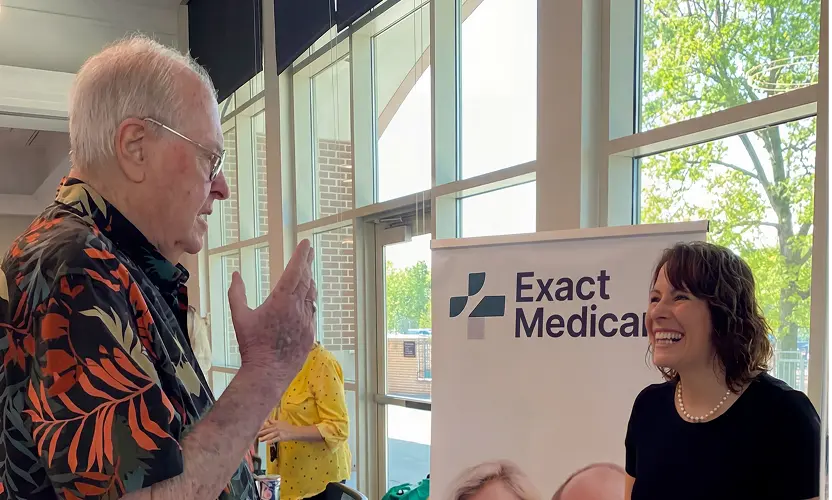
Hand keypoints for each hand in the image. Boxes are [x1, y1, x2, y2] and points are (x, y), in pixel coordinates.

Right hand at [228, 239, 316, 372]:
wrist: (268, 372)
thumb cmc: (251, 345)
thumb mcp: (239, 316)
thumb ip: (237, 293)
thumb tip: (235, 275)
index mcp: (281, 300)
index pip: (295, 271)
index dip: (301, 256)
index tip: (306, 244)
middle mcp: (298, 308)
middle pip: (306, 280)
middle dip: (307, 264)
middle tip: (309, 252)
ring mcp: (307, 320)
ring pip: (311, 295)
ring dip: (309, 282)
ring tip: (307, 273)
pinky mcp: (311, 333)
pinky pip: (312, 312)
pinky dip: (309, 301)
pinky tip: (306, 300)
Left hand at [258, 419, 293, 443]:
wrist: (294, 431)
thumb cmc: (287, 427)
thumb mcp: (280, 422)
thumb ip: (273, 421)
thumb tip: (267, 420)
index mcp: (275, 424)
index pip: (267, 426)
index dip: (261, 428)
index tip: (256, 429)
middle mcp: (276, 428)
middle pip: (267, 430)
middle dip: (261, 433)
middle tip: (255, 435)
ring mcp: (278, 432)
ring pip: (270, 435)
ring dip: (265, 437)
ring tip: (259, 440)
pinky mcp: (281, 437)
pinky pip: (275, 439)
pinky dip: (271, 441)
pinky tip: (267, 443)